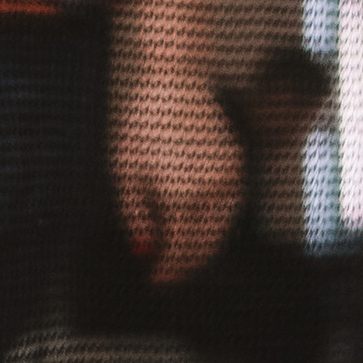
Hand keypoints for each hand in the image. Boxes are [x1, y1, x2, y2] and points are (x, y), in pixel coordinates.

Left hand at [113, 63, 240, 285]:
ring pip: (220, 231)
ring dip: (201, 246)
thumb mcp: (124, 169)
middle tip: (168, 274)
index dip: (166, 270)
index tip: (154, 280)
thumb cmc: (142, 123)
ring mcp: (230, 181)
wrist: (176, 82)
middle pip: (203, 247)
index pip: (178, 250)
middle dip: (185, 265)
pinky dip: (213, 222)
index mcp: (179, 197)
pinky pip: (228, 208)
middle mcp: (211, 194)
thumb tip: (145, 247)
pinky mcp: (238, 168)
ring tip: (180, 253)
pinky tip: (195, 224)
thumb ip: (135, 213)